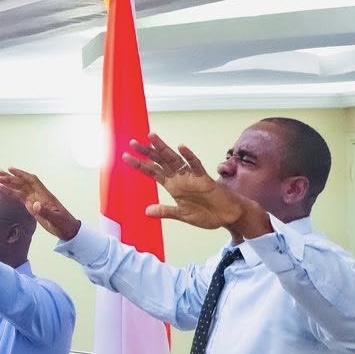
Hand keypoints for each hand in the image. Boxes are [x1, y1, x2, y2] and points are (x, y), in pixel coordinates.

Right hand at [0, 168, 80, 240]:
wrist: (67, 230)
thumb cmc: (63, 223)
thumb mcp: (56, 219)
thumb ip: (45, 212)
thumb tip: (35, 205)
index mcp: (44, 195)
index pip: (32, 180)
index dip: (21, 174)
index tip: (11, 170)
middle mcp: (38, 195)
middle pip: (23, 183)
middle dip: (11, 178)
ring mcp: (34, 200)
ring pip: (20, 189)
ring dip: (9, 184)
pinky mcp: (32, 207)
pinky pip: (20, 197)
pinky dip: (11, 193)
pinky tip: (4, 190)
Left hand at [123, 135, 269, 236]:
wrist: (228, 216)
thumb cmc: (207, 214)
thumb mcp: (182, 215)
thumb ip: (165, 211)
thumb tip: (146, 211)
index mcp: (173, 186)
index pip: (153, 172)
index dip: (140, 165)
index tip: (126, 157)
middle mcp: (180, 178)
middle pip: (161, 162)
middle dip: (147, 152)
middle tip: (132, 143)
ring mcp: (192, 177)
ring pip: (175, 159)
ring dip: (163, 149)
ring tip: (151, 137)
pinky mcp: (204, 179)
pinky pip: (196, 166)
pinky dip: (189, 157)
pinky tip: (181, 148)